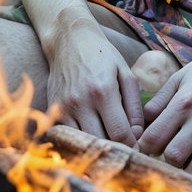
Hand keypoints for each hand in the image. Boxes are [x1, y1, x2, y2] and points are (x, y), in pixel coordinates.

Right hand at [46, 22, 143, 144]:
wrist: (68, 40)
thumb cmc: (102, 56)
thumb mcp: (125, 74)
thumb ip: (134, 105)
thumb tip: (136, 134)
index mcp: (103, 91)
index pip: (120, 133)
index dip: (132, 146)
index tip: (139, 149)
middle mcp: (81, 101)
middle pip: (101, 142)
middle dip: (117, 150)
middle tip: (127, 151)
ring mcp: (64, 107)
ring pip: (84, 142)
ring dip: (98, 146)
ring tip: (111, 145)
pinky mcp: (53, 109)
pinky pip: (68, 135)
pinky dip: (81, 139)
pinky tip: (92, 135)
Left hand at [137, 39, 191, 181]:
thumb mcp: (180, 77)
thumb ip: (158, 102)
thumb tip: (139, 126)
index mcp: (185, 101)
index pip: (154, 138)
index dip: (144, 147)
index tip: (147, 148)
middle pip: (175, 157)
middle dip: (166, 160)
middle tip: (167, 155)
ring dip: (188, 171)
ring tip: (185, 163)